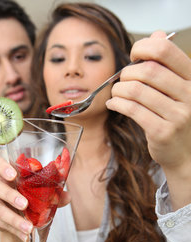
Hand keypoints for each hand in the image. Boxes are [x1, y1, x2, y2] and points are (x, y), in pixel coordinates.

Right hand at [0, 157, 70, 241]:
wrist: (18, 218)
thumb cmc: (29, 196)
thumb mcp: (40, 192)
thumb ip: (53, 192)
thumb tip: (67, 197)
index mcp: (5, 172)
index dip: (2, 167)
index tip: (13, 175)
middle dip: (10, 195)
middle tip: (24, 205)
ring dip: (14, 219)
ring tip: (29, 228)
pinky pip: (0, 223)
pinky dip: (14, 230)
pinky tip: (25, 236)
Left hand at [106, 32, 190, 208]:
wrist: (184, 153)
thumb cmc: (175, 117)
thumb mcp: (176, 89)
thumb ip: (166, 64)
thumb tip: (156, 35)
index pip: (165, 50)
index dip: (143, 47)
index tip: (134, 55)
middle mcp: (189, 94)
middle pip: (147, 71)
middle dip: (127, 73)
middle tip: (122, 81)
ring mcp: (178, 114)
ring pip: (136, 91)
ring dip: (119, 90)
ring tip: (116, 94)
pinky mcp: (162, 131)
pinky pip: (132, 110)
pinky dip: (117, 104)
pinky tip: (113, 104)